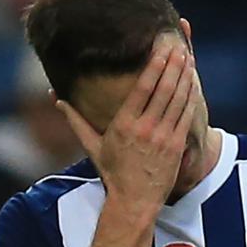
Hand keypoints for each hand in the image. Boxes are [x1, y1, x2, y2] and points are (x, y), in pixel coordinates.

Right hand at [56, 37, 198, 213]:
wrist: (134, 201)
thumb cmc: (113, 173)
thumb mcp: (92, 146)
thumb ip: (75, 120)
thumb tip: (54, 98)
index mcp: (124, 124)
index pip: (143, 88)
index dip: (154, 66)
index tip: (160, 49)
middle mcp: (145, 128)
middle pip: (163, 90)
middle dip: (172, 65)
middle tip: (178, 45)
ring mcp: (163, 137)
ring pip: (178, 100)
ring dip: (184, 76)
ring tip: (187, 56)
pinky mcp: (176, 146)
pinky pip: (186, 115)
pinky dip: (190, 97)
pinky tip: (192, 82)